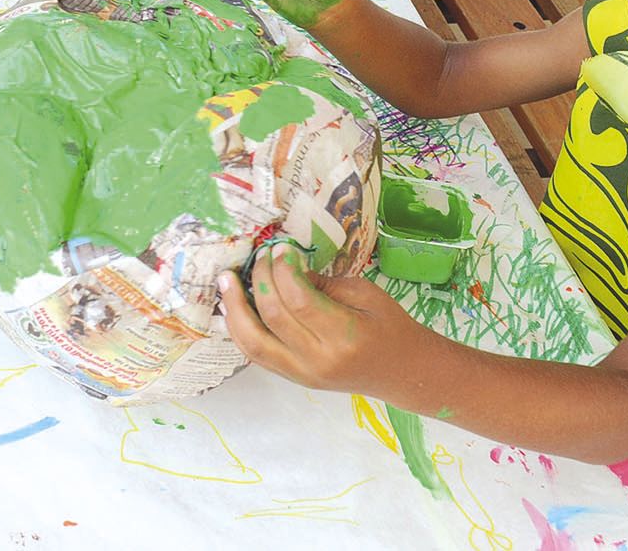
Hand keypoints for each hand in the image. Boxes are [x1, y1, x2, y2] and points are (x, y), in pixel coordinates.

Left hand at [218, 249, 417, 393]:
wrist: (401, 371)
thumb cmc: (389, 326)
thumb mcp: (364, 294)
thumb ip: (322, 283)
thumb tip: (285, 267)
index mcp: (344, 335)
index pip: (300, 301)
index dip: (283, 270)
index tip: (281, 248)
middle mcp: (319, 359)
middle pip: (273, 318)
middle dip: (259, 281)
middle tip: (259, 257)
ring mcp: (303, 373)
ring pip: (254, 343)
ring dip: (235, 310)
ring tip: (226, 282)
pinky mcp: (294, 378)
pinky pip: (257, 355)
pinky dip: (239, 331)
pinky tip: (231, 308)